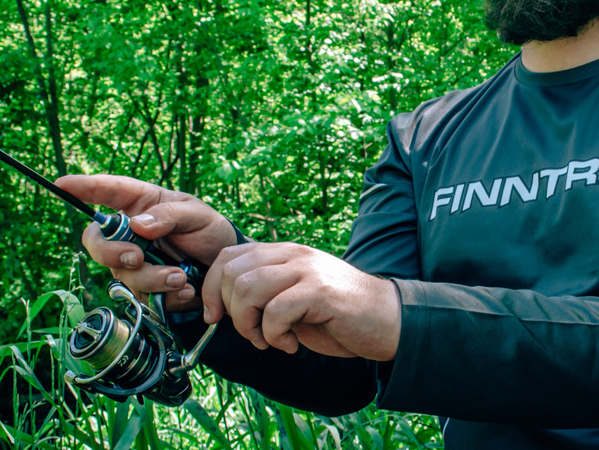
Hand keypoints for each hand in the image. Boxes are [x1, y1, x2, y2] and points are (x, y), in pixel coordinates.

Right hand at [56, 174, 238, 309]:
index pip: (107, 191)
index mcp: (142, 204)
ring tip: (181, 277)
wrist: (227, 270)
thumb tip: (136, 224)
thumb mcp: (198, 216)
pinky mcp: (144, 287)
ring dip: (151, 278)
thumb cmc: (209, 231)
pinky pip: (140, 296)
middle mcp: (130, 232)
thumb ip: (169, 215)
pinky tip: (185, 290)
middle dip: (110, 252)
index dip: (82, 187)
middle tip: (137, 256)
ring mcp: (134, 261)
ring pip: (121, 273)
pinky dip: (163, 296)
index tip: (61, 183)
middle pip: (97, 242)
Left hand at [204, 242, 400, 360]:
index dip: (210, 288)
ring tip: (270, 340)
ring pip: (247, 289)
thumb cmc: (337, 315)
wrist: (388, 320)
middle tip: (252, 334)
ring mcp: (307, 270)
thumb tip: (220, 308)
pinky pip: (276, 312)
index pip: (228, 256)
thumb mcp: (294, 297)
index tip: (214, 317)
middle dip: (229, 311)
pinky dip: (275, 337)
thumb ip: (264, 293)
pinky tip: (292, 345)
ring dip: (249, 325)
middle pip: (231, 272)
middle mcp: (292, 255)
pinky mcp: (320, 292)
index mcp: (283, 253)